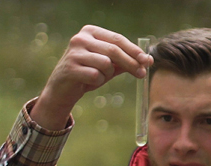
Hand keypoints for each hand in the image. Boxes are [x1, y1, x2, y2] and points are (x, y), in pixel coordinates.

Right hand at [32, 25, 153, 129]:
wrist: (62, 88)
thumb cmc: (88, 73)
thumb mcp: (108, 64)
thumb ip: (126, 60)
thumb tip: (148, 60)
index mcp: (90, 31)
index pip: (118, 39)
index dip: (135, 51)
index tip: (148, 61)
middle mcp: (80, 38)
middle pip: (114, 50)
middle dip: (131, 63)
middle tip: (142, 74)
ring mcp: (74, 52)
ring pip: (106, 64)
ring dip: (108, 74)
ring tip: (98, 76)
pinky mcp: (70, 68)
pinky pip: (96, 75)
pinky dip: (98, 81)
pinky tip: (88, 82)